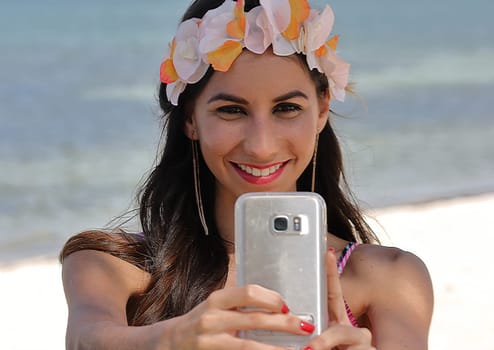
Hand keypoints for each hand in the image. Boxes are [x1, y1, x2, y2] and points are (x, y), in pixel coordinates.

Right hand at [162, 284, 315, 349]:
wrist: (167, 343)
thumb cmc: (198, 323)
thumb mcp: (215, 307)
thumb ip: (239, 305)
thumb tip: (274, 305)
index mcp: (217, 300)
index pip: (249, 292)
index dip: (271, 297)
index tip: (287, 305)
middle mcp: (212, 318)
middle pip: (255, 319)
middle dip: (284, 323)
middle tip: (305, 327)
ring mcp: (210, 341)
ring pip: (250, 346)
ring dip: (276, 349)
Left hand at [303, 249, 374, 349]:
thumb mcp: (321, 342)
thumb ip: (317, 335)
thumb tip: (299, 332)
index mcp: (340, 326)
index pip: (335, 296)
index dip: (331, 274)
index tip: (327, 252)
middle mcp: (357, 334)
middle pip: (341, 331)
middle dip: (326, 341)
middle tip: (310, 349)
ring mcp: (366, 346)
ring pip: (348, 344)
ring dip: (329, 349)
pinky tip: (319, 349)